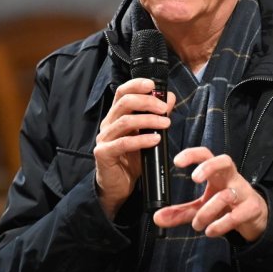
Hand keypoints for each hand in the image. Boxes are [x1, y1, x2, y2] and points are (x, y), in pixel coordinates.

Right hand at [93, 78, 173, 219]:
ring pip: (125, 121)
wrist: (119, 186)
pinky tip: (156, 139)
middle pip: (124, 103)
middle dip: (147, 102)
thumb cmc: (132, 159)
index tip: (153, 85)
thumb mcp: (147, 135)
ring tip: (166, 123)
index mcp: (116, 116)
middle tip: (164, 108)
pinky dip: (141, 139)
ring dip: (149, 120)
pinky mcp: (103, 153)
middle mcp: (107, 124)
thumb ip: (156, 116)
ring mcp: (104, 138)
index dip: (136, 85)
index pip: (122, 93)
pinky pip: (123, 143)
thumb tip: (169, 98)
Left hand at [153, 148, 268, 241]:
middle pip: (225, 161)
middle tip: (194, 179)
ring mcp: (243, 192)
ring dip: (207, 212)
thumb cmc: (226, 205)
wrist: (255, 217)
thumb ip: (179, 212)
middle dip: (209, 167)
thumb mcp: (201, 207)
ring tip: (197, 225)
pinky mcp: (252, 209)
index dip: (193, 154)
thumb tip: (156, 218)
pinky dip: (221, 224)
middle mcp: (231, 178)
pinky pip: (236, 215)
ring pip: (226, 195)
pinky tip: (211, 231)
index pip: (207, 154)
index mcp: (218, 173)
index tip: (177, 161)